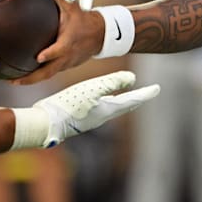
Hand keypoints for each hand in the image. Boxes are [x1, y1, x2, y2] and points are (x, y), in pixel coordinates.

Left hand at [13, 0, 104, 84]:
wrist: (101, 35)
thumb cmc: (84, 19)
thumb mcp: (71, 5)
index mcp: (68, 42)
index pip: (58, 50)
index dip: (50, 55)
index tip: (38, 58)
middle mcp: (66, 56)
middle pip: (48, 71)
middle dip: (32, 78)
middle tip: (14, 80)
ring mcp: (65, 64)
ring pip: (47, 75)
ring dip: (31, 80)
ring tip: (13, 81)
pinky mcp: (64, 67)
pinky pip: (49, 73)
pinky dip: (37, 77)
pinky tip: (23, 77)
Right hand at [13, 71, 159, 147]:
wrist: (44, 123)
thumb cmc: (68, 105)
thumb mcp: (92, 89)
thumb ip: (112, 82)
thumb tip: (133, 78)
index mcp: (108, 110)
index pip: (132, 100)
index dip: (145, 93)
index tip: (157, 88)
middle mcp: (102, 117)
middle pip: (125, 106)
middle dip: (136, 99)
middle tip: (147, 93)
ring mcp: (90, 119)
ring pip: (113, 108)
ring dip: (123, 101)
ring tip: (128, 95)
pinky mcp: (79, 118)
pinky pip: (100, 108)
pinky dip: (107, 102)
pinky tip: (101, 100)